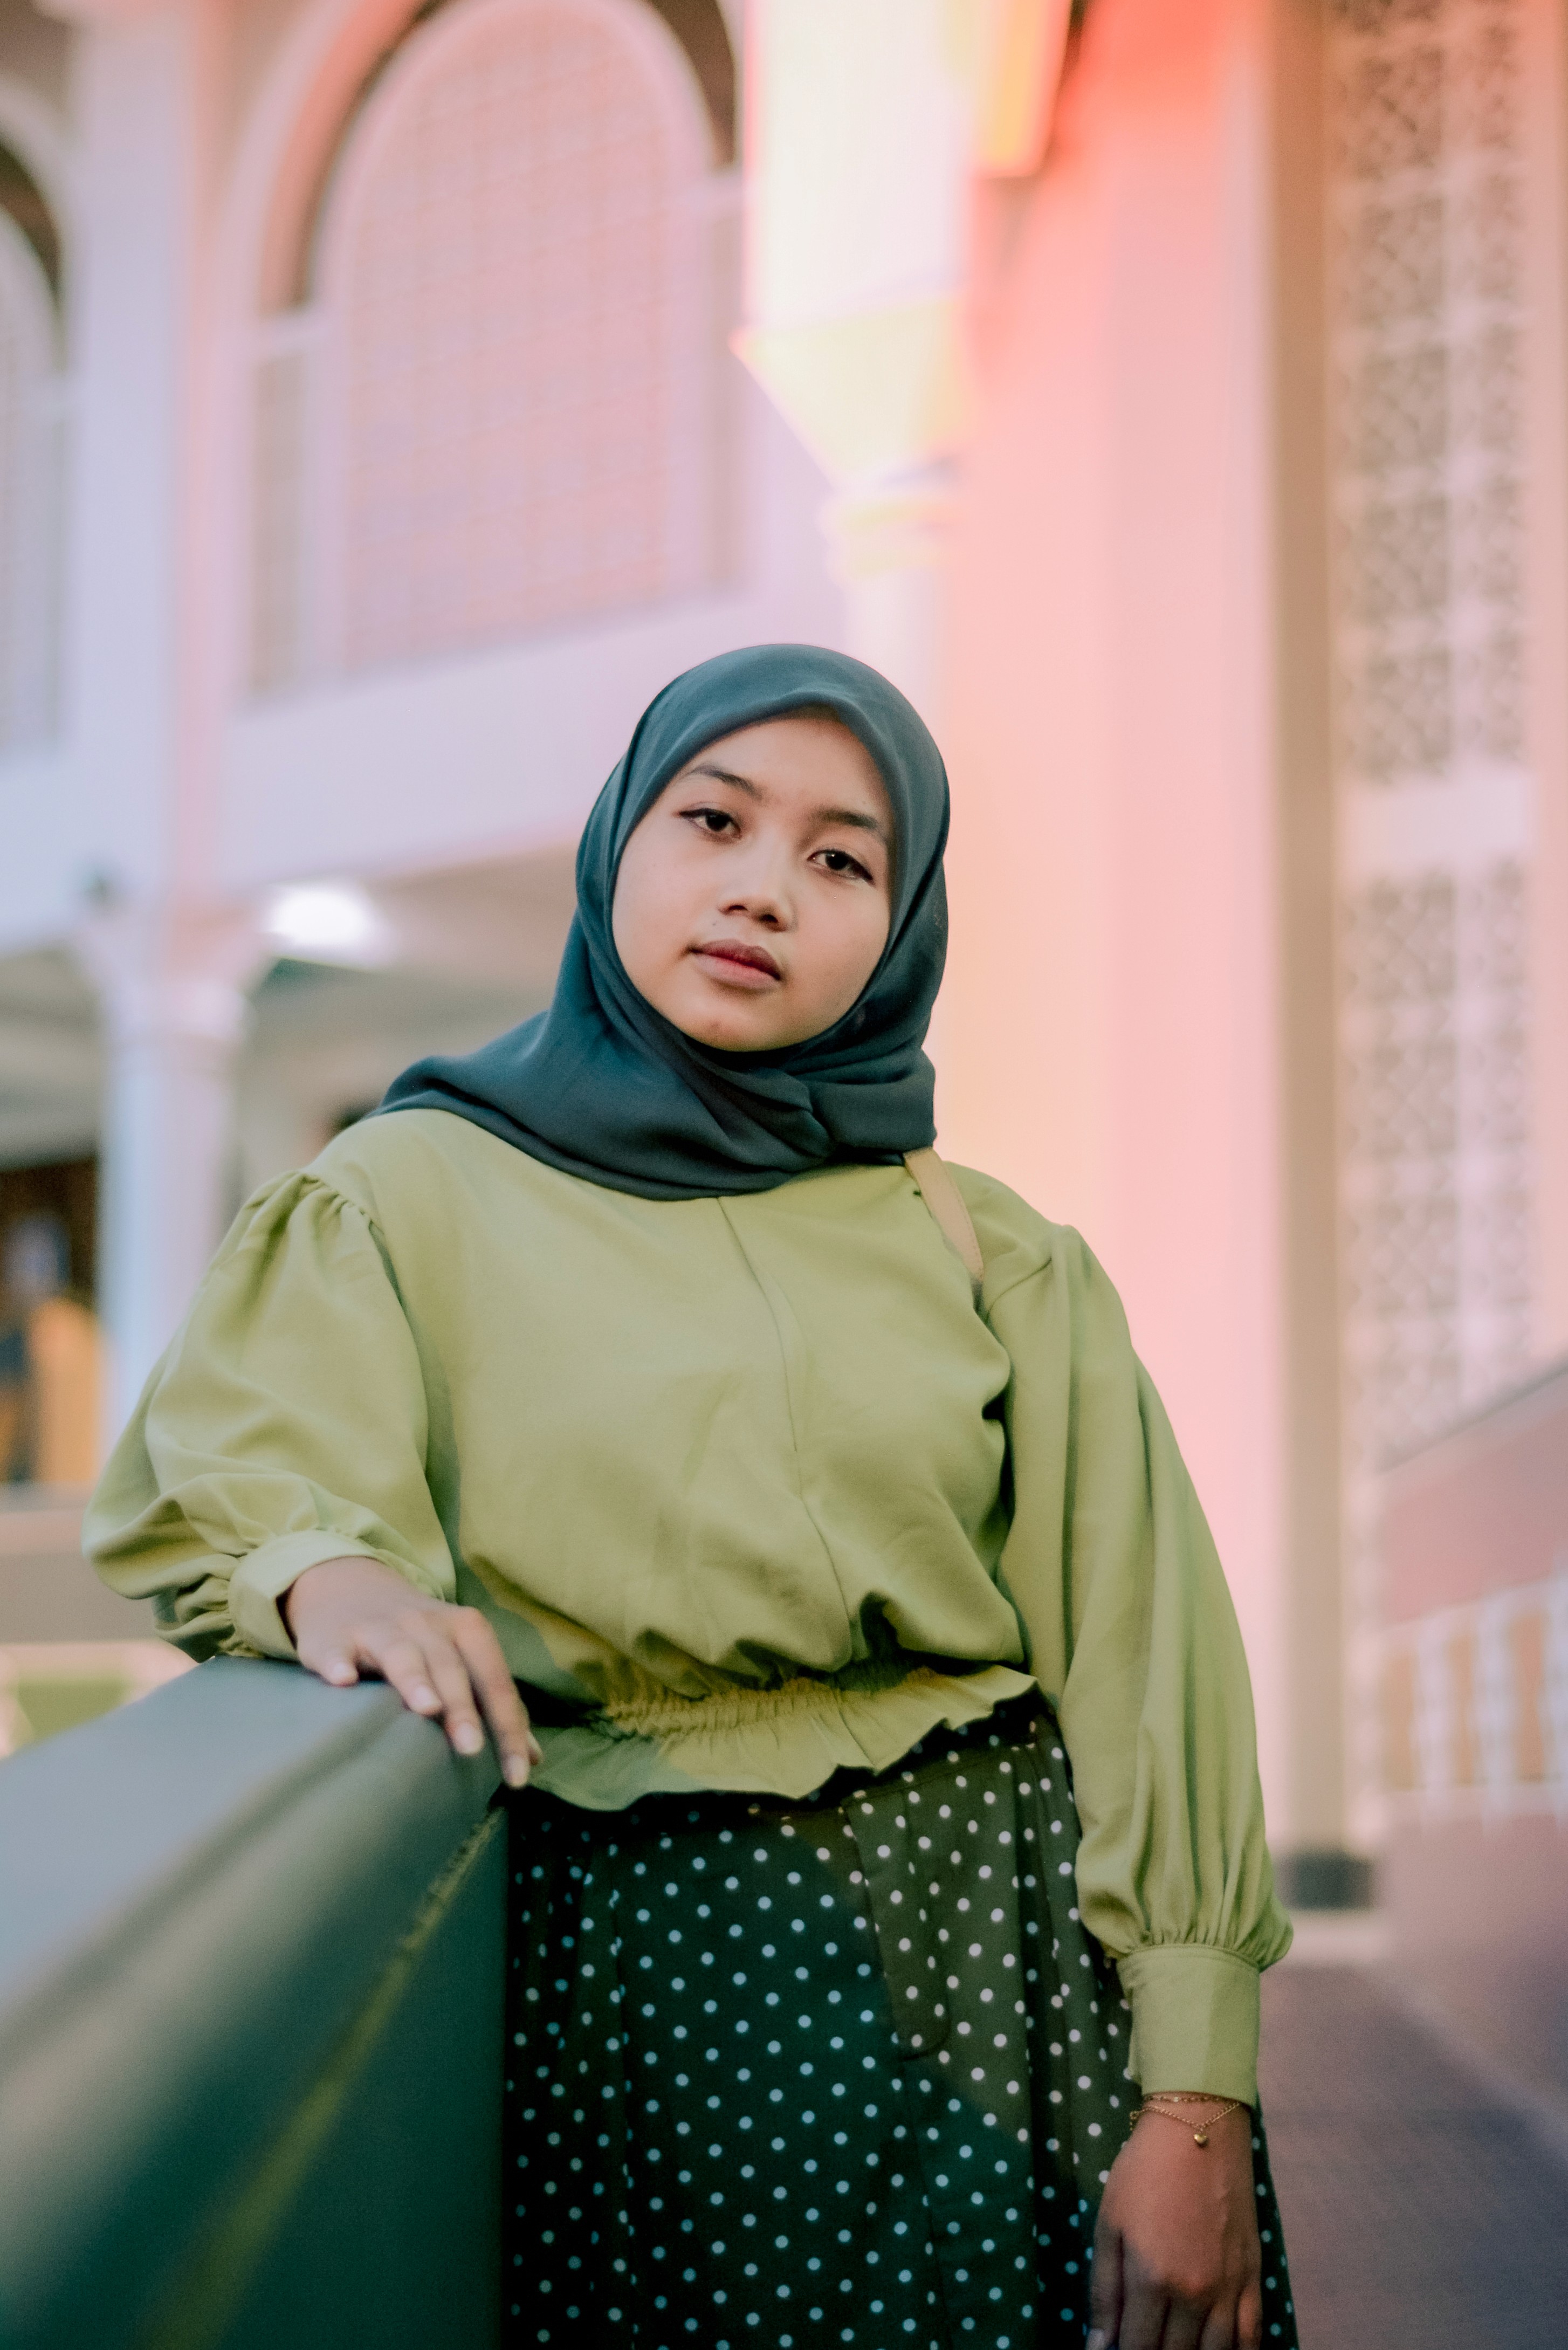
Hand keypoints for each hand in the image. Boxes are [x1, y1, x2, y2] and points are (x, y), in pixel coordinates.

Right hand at [282, 1555, 541, 1787]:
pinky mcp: (334, 1637)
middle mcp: (426, 1623)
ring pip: (401, 1653)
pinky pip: (337, 1649)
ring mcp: (379, 1628)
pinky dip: (339, 1663)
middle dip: (462, 1708)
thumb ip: (494, 1703)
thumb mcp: (461, 1658)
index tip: (519, 1775)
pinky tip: (343, 1680)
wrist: (349, 1588)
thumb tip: (533, 1758)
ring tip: (426, 1709)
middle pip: (450, 1667)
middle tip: (471, 1748)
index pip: (494, 1680)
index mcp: (465, 1630)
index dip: (509, 1727)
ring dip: (415, 1679)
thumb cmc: (418, 1638)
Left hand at [1087, 2103, 1260, 2349]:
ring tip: (1171, 2348)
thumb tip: (1098, 2347)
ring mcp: (1229, 2289)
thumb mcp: (1109, 2224)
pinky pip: (1251, 2337)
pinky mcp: (1253, 2278)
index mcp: (1152, 2279)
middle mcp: (1194, 2294)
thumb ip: (1103, 2290)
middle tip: (1141, 2345)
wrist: (1199, 2128)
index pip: (1137, 2349)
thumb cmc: (1144, 2171)